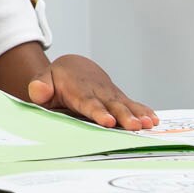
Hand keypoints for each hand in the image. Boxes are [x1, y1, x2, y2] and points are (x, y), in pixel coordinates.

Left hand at [25, 54, 156, 128]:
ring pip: (125, 105)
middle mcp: (98, 92)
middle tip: (134, 126)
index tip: (108, 121)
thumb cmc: (56, 80)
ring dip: (138, 114)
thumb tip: (39, 91)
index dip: (99, 112)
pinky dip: (143, 111)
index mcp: (78, 90)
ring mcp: (110, 94)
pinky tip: (154, 120)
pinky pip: (132, 104)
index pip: (88, 103)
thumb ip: (39, 86)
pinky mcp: (119, 98)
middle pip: (112, 105)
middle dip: (124, 116)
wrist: (74, 67)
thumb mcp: (43, 80)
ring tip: (149, 124)